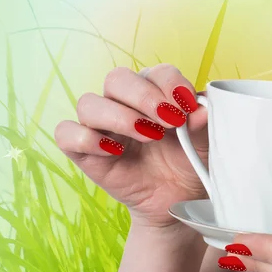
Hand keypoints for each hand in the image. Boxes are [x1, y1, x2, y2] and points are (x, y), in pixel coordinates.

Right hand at [54, 64, 208, 229]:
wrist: (177, 199)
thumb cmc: (189, 161)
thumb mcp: (204, 142)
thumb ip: (202, 123)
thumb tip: (203, 109)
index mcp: (155, 90)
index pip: (156, 72)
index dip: (171, 84)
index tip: (188, 105)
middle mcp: (124, 102)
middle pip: (117, 79)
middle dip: (144, 96)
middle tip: (170, 120)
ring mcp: (101, 125)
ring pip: (89, 103)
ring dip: (119, 117)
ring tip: (148, 136)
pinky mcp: (84, 151)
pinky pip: (67, 134)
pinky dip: (86, 138)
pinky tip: (115, 150)